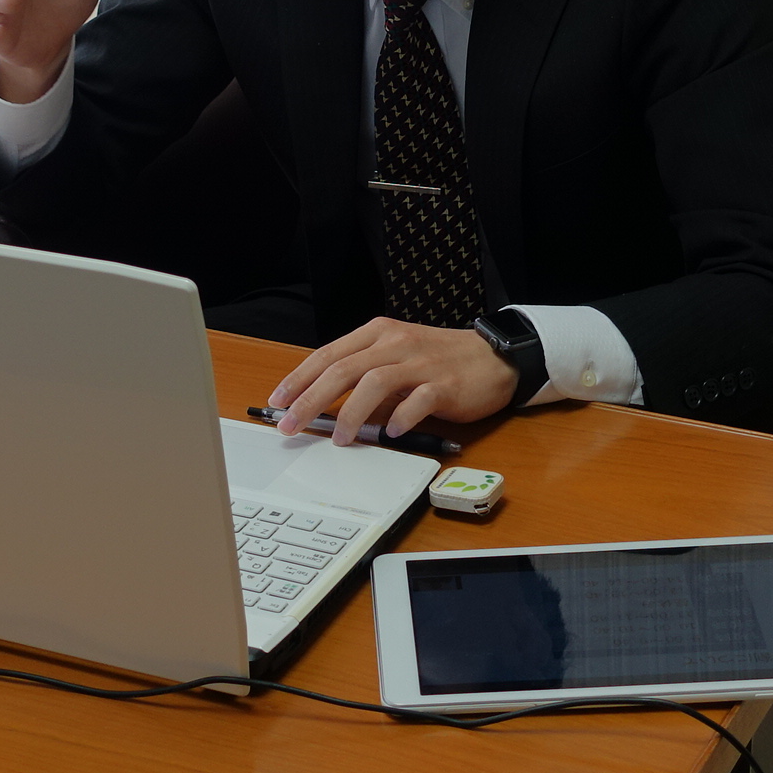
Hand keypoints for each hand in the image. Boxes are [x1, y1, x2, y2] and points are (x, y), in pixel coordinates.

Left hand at [266, 318, 517, 445]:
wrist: (494, 358)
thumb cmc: (440, 360)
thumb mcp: (397, 357)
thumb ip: (364, 375)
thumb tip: (324, 405)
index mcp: (378, 333)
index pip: (328, 355)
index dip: (299, 379)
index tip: (278, 402)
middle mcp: (396, 343)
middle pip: (343, 369)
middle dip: (311, 399)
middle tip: (291, 425)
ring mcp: (421, 363)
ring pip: (374, 383)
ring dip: (351, 414)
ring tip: (340, 439)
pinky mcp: (446, 384)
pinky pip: (417, 401)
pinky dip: (399, 418)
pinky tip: (390, 434)